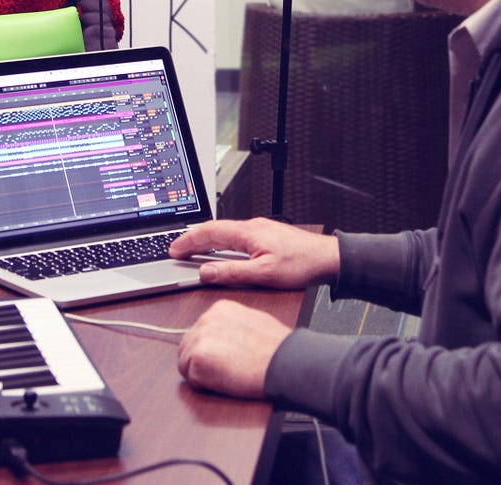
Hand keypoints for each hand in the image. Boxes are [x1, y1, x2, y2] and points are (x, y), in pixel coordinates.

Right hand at [169, 218, 339, 288]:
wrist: (327, 258)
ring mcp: (260, 229)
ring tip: (192, 250)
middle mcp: (252, 226)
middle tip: (176, 250)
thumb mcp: (263, 274)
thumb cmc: (301, 264)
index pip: (210, 232)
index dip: (189, 240)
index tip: (173, 249)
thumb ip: (232, 273)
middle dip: (193, 239)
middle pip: (215, 228)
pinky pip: (236, 235)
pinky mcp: (266, 235)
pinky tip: (220, 250)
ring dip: (207, 239)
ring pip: (225, 231)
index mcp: (248, 232)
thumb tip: (206, 272)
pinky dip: (221, 242)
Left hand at [177, 299, 291, 397]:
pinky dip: (205, 385)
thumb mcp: (253, 322)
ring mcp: (200, 337)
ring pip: (186, 364)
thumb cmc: (276, 348)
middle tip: (225, 370)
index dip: (209, 350)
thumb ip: (232, 325)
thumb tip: (224, 336)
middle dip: (201, 362)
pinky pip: (191, 378)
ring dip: (202, 374)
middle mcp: (206, 319)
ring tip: (228, 374)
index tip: (222, 358)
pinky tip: (226, 380)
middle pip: (187, 347)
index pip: (198, 333)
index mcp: (219, 309)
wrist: (283, 362)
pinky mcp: (198, 358)